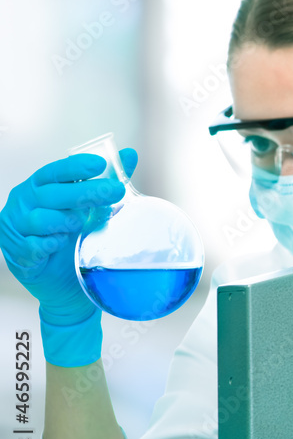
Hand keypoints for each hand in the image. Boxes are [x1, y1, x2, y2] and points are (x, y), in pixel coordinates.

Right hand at [1, 149, 137, 364]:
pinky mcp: (17, 255)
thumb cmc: (75, 238)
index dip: (76, 167)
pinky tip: (60, 245)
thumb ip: (107, 182)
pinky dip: (50, 244)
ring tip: (81, 225)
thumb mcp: (92, 208)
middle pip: (52, 194)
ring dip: (66, 221)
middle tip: (115, 192)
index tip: (100, 164)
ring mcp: (16, 229)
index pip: (54, 171)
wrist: (66, 283)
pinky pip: (34, 246)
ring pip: (41, 220)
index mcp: (38, 188)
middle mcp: (23, 204)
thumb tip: (131, 154)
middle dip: (85, 192)